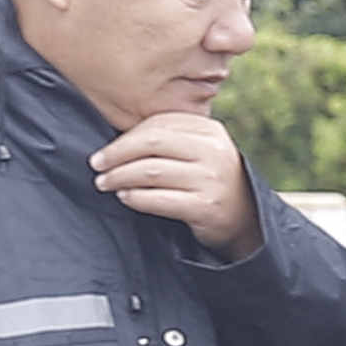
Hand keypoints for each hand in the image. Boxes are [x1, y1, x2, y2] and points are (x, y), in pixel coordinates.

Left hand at [93, 110, 258, 258]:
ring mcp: (212, 179)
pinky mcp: (207, 207)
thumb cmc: (210, 183)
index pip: (158, 124)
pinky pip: (160, 199)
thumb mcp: (200, 152)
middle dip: (117, 154)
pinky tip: (124, 197)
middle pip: (152, 142)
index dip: (125, 137)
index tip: (104, 152)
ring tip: (104, 183)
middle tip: (96, 166)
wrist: (248, 221)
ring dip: (120, 177)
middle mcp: (214, 151)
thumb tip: (116, 141)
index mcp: (210, 130)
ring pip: (151, 171)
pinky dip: (136, 198)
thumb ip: (171, 140)